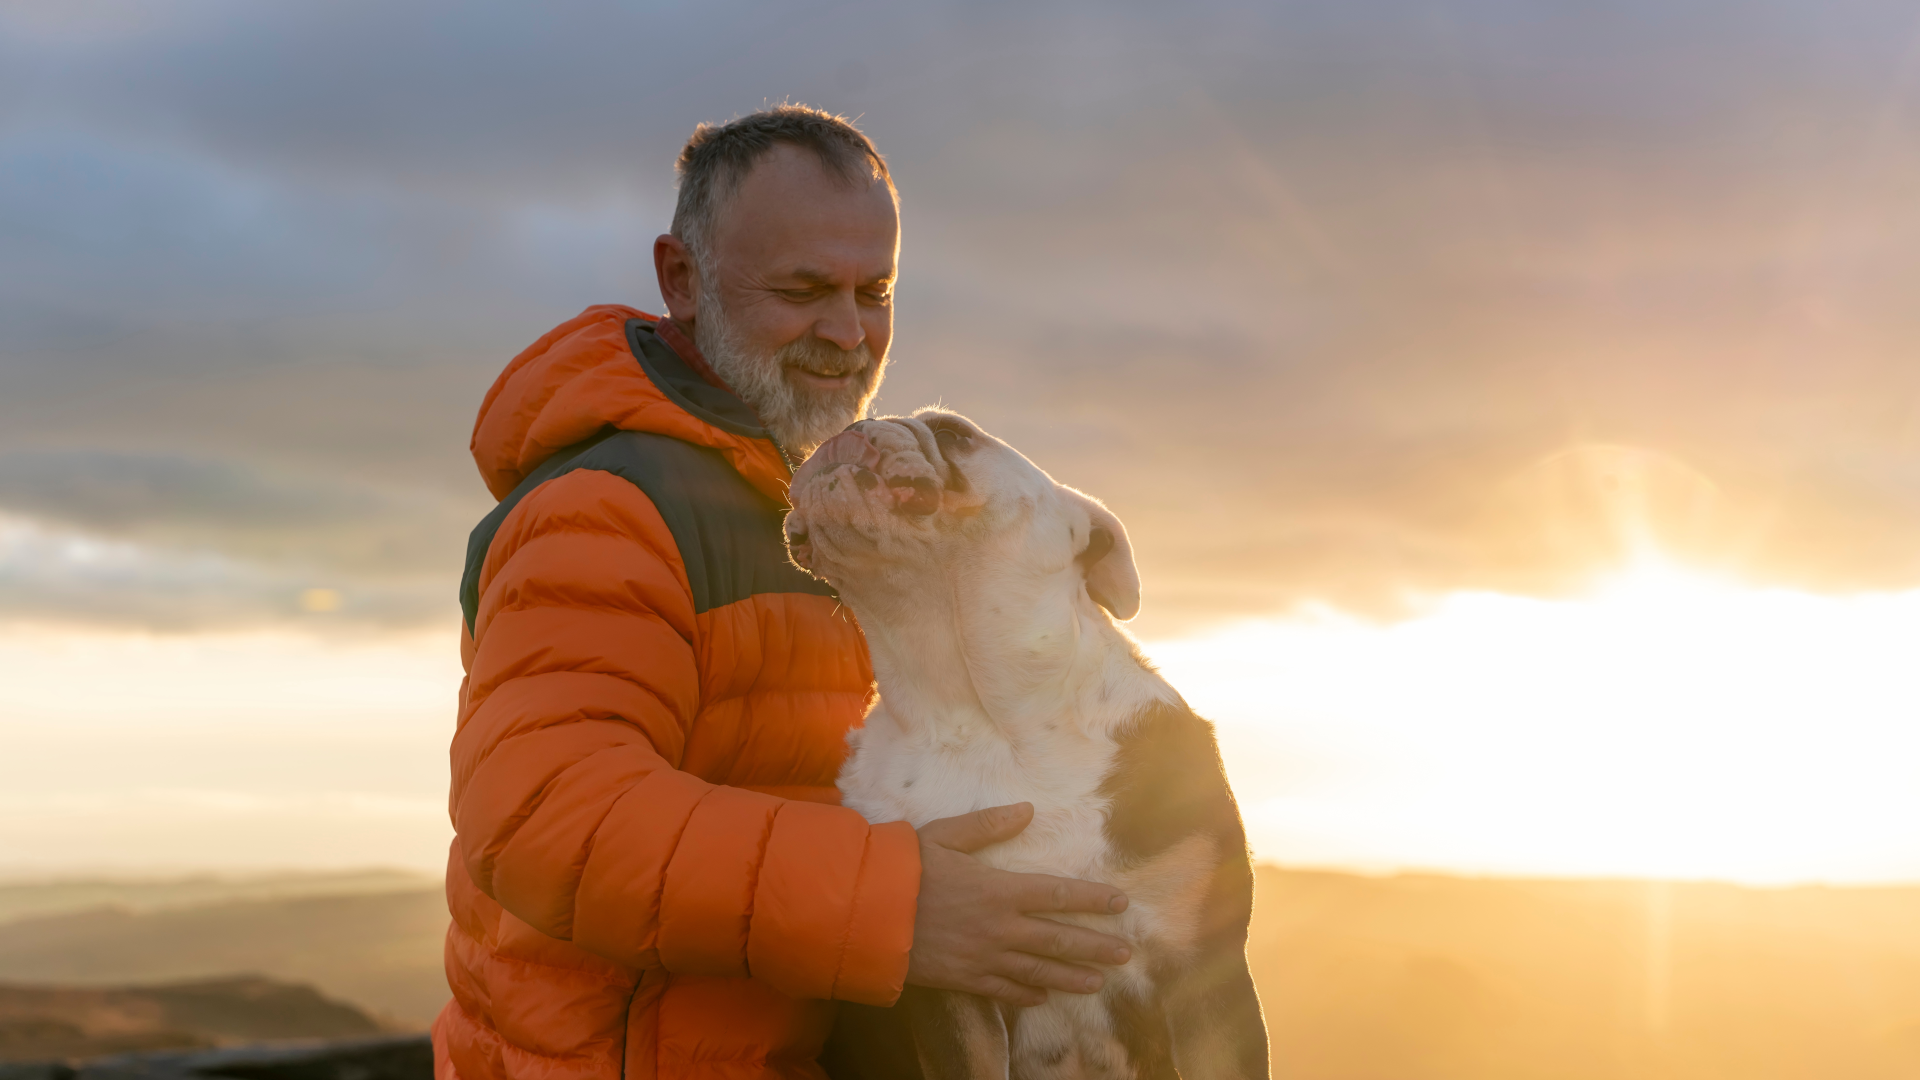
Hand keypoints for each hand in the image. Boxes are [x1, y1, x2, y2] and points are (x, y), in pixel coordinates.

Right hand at [905, 802, 1131, 1006]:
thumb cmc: (905, 867)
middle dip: (1095, 946)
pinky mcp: (964, 978)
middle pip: (1058, 939)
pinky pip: (1003, 991)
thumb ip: (988, 825)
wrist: (867, 912)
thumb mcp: (945, 835)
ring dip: (1071, 977)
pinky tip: (1043, 997)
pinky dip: (1026, 995)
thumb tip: (1027, 810)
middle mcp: (1000, 927)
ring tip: (1098, 983)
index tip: (1120, 903)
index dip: (1092, 899)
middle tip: (1125, 953)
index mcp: (1000, 889)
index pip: (1058, 894)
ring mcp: (984, 957)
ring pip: (1038, 971)